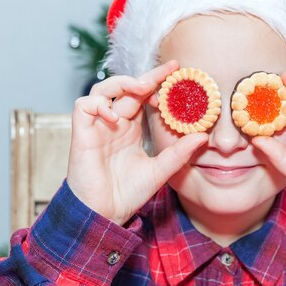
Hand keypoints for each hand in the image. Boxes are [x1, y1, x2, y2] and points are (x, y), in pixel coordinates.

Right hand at [66, 60, 207, 225]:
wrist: (105, 214)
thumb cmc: (128, 193)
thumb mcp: (161, 170)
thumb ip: (179, 153)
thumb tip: (204, 136)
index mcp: (131, 128)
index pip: (143, 95)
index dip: (157, 81)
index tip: (177, 71)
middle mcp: (114, 123)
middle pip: (126, 87)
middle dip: (147, 76)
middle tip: (168, 72)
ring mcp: (97, 127)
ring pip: (102, 90)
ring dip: (122, 83)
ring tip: (142, 88)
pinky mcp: (81, 133)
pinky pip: (84, 106)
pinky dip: (99, 105)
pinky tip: (116, 118)